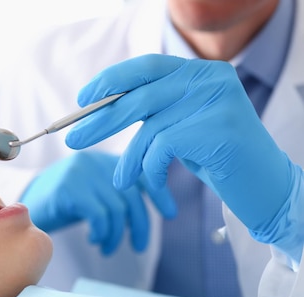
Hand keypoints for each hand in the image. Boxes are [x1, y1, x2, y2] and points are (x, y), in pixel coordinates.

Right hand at [20, 150, 175, 254]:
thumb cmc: (61, 206)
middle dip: (140, 225)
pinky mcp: (68, 188)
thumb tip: (149, 211)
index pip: (142, 171)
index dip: (159, 192)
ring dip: (116, 235)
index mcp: (103, 160)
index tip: (171, 213)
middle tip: (139, 247)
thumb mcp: (92, 195)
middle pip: (132, 194)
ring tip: (107, 248)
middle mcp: (94, 161)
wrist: (19, 209)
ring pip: (116, 209)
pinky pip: (98, 215)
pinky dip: (101, 232)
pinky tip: (94, 240)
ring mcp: (80, 172)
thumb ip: (116, 195)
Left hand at [66, 54, 296, 238]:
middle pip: (139, 96)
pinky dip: (151, 169)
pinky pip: (162, 148)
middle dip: (100, 120)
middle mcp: (211, 79)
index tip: (82, 99)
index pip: (146, 67)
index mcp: (202, 72)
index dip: (111, 81)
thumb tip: (99, 106)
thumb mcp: (182, 126)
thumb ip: (154, 109)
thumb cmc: (217, 158)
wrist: (265, 189)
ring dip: (129, 159)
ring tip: (121, 181)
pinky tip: (154, 185)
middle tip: (71, 139)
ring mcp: (216, 101)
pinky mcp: (216, 129)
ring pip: (149, 128)